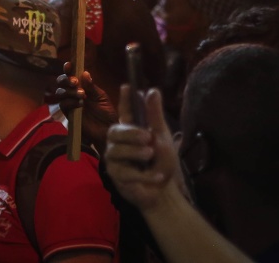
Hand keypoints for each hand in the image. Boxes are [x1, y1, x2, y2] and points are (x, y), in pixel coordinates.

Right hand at [53, 63, 116, 152]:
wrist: (108, 130)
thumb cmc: (106, 112)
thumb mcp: (101, 97)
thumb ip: (91, 87)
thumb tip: (84, 73)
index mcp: (83, 86)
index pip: (72, 75)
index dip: (68, 69)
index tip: (69, 65)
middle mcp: (74, 93)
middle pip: (62, 82)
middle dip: (66, 80)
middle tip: (75, 82)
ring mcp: (70, 103)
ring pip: (60, 93)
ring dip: (70, 91)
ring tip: (82, 95)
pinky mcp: (68, 114)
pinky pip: (63, 105)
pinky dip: (70, 102)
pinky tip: (80, 104)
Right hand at [104, 86, 182, 210]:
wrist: (163, 191)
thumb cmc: (162, 162)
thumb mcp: (162, 138)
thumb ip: (155, 116)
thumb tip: (152, 90)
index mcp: (132, 130)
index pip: (125, 112)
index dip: (125, 100)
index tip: (127, 86)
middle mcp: (120, 142)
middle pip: (115, 131)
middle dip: (130, 133)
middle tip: (148, 137)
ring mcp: (115, 159)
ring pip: (116, 151)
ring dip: (135, 152)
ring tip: (150, 154)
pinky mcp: (115, 175)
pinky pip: (123, 171)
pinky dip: (142, 174)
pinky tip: (156, 176)